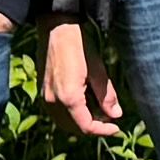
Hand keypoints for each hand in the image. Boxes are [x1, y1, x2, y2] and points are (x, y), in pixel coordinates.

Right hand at [41, 19, 120, 138]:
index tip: (117, 128)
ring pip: (64, 122)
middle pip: (74, 128)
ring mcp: (44, 97)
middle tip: (109, 120)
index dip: (103, 131)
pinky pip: (57, 112)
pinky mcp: (42, 92)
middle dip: (93, 127)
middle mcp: (52, 101)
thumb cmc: (79, 46)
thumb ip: (107, 96)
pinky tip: (84, 103)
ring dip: (81, 122)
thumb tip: (116, 115)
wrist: (56, 29)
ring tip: (99, 111)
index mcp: (68, 98)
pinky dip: (71, 114)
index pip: (86, 126)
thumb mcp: (98, 70)